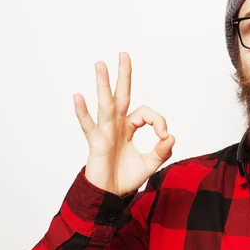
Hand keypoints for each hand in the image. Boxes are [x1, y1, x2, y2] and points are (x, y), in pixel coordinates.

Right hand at [73, 52, 174, 195]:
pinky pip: (89, 125)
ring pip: (105, 104)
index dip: (159, 122)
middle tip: (124, 54)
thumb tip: (171, 136)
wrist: (109, 195)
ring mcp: (105, 132)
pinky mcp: (96, 143)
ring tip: (100, 64)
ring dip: (103, 84)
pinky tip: (78, 96)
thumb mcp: (150, 164)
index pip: (147, 114)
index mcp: (129, 128)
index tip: (164, 136)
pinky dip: (82, 112)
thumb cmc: (126, 178)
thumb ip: (162, 151)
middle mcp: (116, 125)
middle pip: (121, 96)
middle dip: (124, 75)